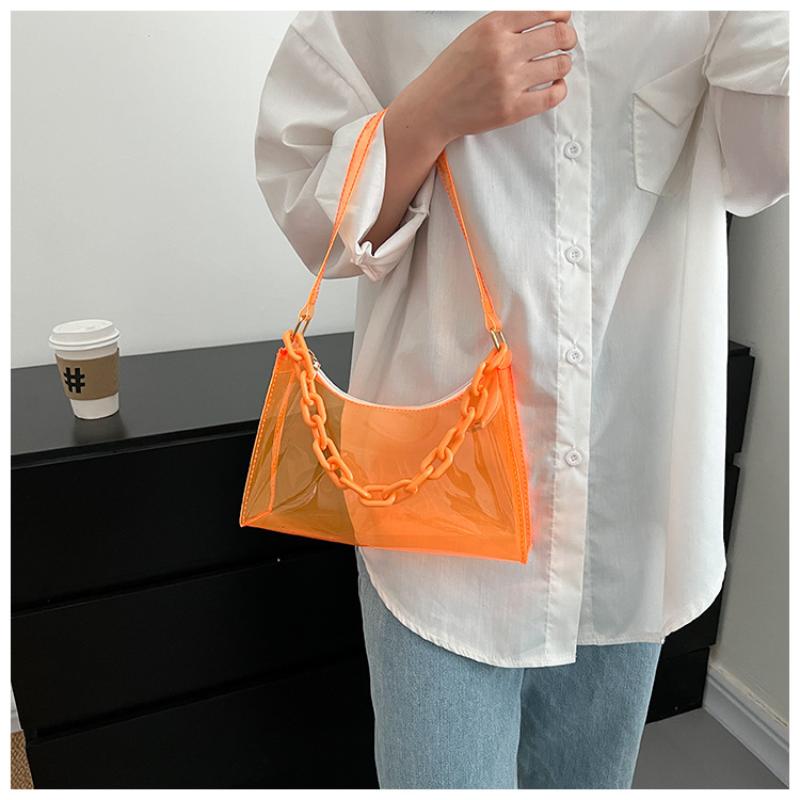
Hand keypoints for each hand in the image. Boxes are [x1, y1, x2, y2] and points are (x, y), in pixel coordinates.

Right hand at [388, 11, 577, 150]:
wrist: (433, 107)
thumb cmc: (453, 71)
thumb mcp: (475, 33)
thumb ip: (507, 23)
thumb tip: (546, 15)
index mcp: (493, 26)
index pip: (545, 10)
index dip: (562, 14)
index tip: (564, 19)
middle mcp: (503, 51)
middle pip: (558, 36)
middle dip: (569, 38)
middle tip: (566, 42)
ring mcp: (508, 82)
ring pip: (560, 65)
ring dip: (563, 64)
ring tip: (556, 66)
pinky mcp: (512, 109)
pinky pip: (553, 96)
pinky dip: (560, 89)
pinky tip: (554, 86)